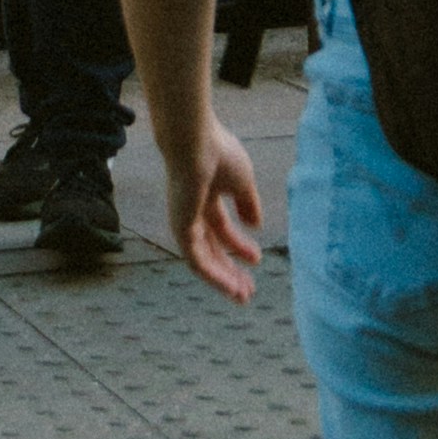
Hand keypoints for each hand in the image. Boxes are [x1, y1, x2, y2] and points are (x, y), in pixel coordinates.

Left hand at [163, 117, 262, 302]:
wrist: (195, 143)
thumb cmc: (219, 153)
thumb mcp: (242, 182)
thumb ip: (248, 204)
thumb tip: (255, 225)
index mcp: (206, 197)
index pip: (221, 229)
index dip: (239, 246)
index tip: (257, 261)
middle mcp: (192, 212)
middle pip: (212, 249)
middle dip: (230, 270)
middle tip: (248, 290)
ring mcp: (184, 222)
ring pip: (204, 260)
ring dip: (223, 279)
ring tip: (242, 296)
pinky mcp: (180, 230)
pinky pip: (197, 261)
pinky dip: (214, 276)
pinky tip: (230, 287)